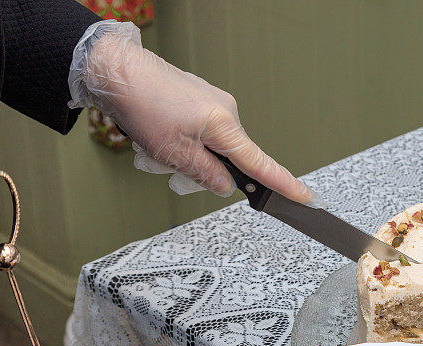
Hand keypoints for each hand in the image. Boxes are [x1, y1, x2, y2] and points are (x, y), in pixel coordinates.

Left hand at [69, 21, 319, 202]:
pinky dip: (178, 143)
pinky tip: (155, 136)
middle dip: (199, 172)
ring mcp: (212, 104)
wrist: (116, 71)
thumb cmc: (143, 105)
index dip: (284, 184)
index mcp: (225, 125)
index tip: (305, 198)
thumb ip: (206, 175)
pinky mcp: (198, 101)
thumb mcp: (174, 153)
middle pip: (227, 161)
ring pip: (207, 149)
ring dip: (181, 158)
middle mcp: (225, 111)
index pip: (261, 164)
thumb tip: (226, 186)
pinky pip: (196, 134)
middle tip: (169, 169)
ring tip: (154, 150)